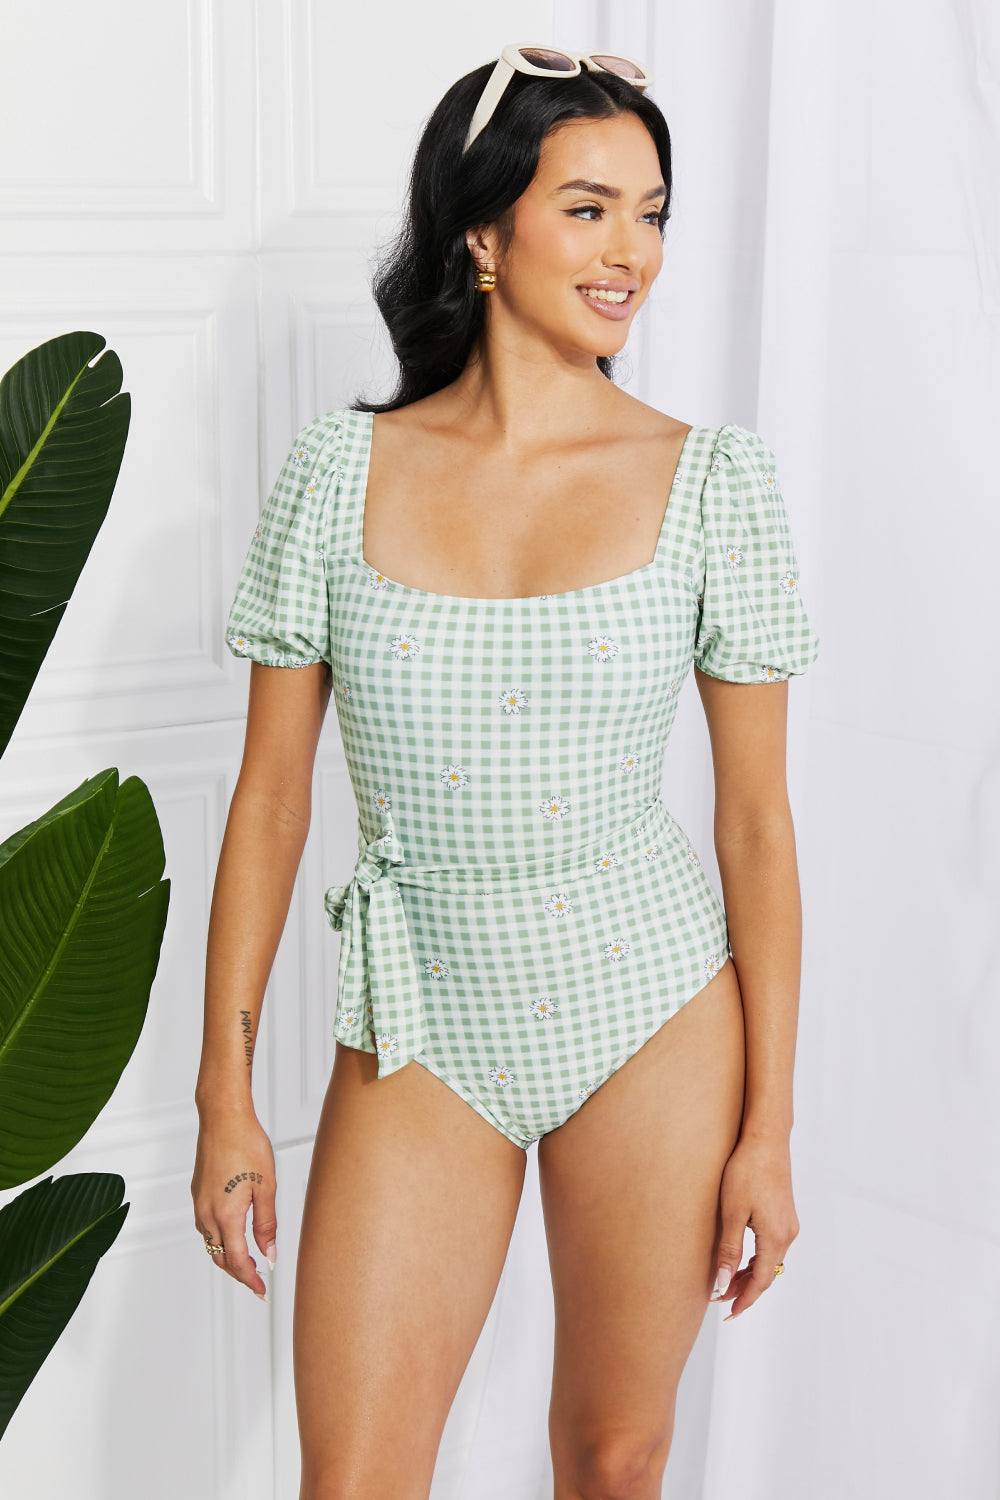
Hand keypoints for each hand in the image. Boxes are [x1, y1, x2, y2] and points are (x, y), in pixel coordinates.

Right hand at [191, 1109, 276, 1299]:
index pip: (237, 1260)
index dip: (250, 1279)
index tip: (262, 1291)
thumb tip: (269, 1254)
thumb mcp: (266, 1187)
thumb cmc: (247, 1145)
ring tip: (248, 1261)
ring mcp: (199, 1203)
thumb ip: (266, 1224)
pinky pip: (206, 1226)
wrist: (223, 1118)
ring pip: (211, 1243)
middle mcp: (207, 1214)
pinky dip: (219, 1238)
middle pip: (220, 1257)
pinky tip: (233, 1233)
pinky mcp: (197, 1193)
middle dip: (239, 1273)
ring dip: (227, 1256)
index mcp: (226, 1215)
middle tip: (257, 1282)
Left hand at [709, 1134, 798, 1320]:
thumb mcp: (732, 1213)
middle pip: (767, 1274)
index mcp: (776, 1238)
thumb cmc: (746, 1172)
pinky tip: (741, 1258)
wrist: (766, 1140)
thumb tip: (724, 1285)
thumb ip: (729, 1251)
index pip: (761, 1281)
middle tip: (720, 1299)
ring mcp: (789, 1224)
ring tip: (727, 1282)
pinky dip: (757, 1258)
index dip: (744, 1300)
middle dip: (745, 1289)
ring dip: (750, 1274)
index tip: (728, 1314)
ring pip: (770, 1260)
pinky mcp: (784, 1214)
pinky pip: (772, 1246)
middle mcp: (788, 1234)